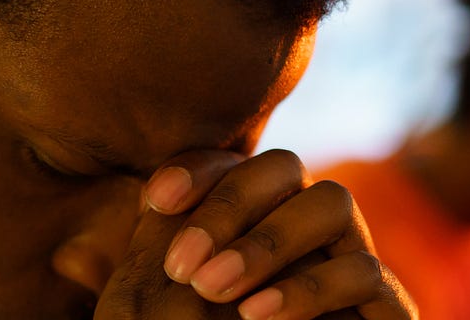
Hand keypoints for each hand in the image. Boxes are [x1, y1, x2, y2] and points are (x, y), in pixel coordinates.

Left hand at [94, 149, 415, 318]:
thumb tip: (81, 248)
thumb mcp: (155, 315)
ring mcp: (352, 260)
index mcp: (253, 217)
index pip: (232, 166)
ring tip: (215, 291)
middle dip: (231, 205)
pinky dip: (308, 288)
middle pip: (284, 169)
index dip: (198, 170)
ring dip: (269, 241)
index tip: (155, 200)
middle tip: (182, 265)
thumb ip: (132, 278)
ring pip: (333, 202)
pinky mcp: (388, 308)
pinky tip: (256, 316)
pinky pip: (365, 273)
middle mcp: (306, 227)